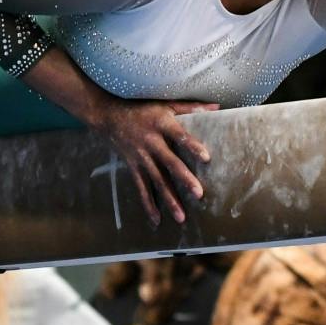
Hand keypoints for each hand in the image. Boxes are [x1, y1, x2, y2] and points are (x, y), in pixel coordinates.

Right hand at [84, 99, 215, 226]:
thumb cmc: (141, 109)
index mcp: (161, 124)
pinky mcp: (133, 167)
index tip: (206, 158)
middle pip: (169, 162)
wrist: (108, 116)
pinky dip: (148, 204)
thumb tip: (217, 107)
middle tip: (198, 194)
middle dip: (184, 179)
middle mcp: (151, 142)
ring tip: (181, 216)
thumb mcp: (165, 105)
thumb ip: (191, 107)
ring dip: (169, 199)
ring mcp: (141, 157)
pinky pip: (141, 188)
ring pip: (156, 180)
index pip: (179, 136)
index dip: (192, 146)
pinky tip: (157, 219)